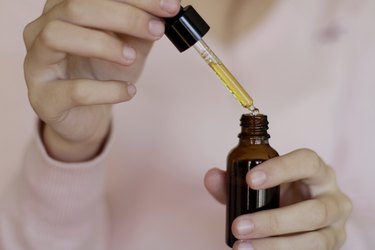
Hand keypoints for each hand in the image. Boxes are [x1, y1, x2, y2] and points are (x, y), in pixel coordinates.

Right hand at [23, 0, 179, 161]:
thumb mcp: (128, 44)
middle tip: (157, 30)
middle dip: (124, 16)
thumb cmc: (104, 73)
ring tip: (131, 58)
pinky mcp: (44, 98)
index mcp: (63, 10)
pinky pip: (73, 90)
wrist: (86, 114)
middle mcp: (41, 29)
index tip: (169, 7)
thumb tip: (167, 9)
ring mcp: (36, 64)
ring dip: (103, 44)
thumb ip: (142, 27)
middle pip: (75, 7)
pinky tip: (128, 91)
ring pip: (57, 36)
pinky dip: (107, 90)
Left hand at [204, 149, 351, 249]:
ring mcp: (336, 226)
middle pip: (313, 211)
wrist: (301, 216)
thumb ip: (234, 181)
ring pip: (314, 240)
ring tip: (242, 246)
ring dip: (275, 246)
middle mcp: (333, 197)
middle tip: (238, 226)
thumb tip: (211, 177)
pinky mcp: (332, 246)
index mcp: (316, 171)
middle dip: (273, 221)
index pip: (306, 162)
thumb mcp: (261, 184)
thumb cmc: (280, 193)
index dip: (280, 170)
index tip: (250, 181)